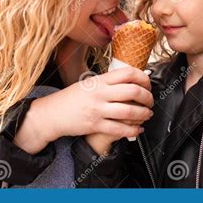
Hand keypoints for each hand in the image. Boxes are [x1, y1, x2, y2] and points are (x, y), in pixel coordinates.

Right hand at [14, 67, 152, 153]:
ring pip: (130, 111)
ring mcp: (98, 109)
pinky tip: (137, 130)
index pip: (128, 73)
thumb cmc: (72, 98)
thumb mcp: (89, 83)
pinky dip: (133, 130)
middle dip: (148, 97)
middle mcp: (100, 93)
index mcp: (99, 80)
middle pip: (133, 91)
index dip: (143, 78)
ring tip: (147, 114)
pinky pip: (120, 129)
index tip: (148, 84)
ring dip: (144, 114)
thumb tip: (130, 79)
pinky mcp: (95, 125)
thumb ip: (107, 82)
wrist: (52, 113)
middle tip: (150, 101)